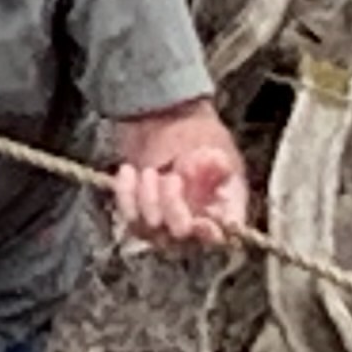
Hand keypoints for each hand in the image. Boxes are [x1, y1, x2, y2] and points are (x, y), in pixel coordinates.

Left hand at [113, 143, 246, 248]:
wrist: (165, 116)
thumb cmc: (198, 131)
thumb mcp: (215, 142)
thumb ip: (217, 161)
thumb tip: (219, 167)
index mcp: (225, 207)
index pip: (219, 235)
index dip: (208, 234)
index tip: (199, 221)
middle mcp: (198, 218)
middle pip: (181, 234)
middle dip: (173, 208)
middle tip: (172, 178)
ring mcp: (167, 219)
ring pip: (151, 228)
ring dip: (148, 199)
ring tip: (150, 171)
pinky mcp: (140, 212)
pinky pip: (128, 214)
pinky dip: (126, 194)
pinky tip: (128, 170)